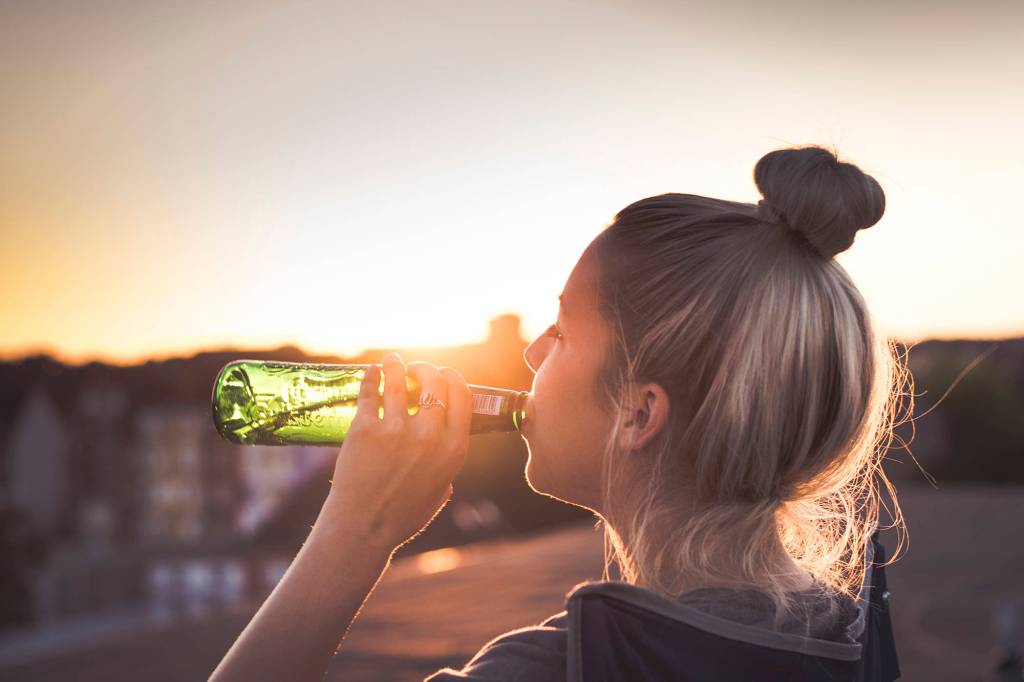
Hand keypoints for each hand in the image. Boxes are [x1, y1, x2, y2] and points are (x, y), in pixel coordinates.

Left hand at [321, 353, 471, 552]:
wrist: (363, 529)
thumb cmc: (402, 516)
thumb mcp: (440, 490)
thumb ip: (447, 465)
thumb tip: (446, 445)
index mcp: (453, 450)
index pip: (463, 397)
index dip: (454, 378)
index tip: (446, 373)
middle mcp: (430, 436)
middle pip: (435, 383)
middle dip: (427, 369)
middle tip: (418, 368)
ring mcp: (396, 430)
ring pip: (399, 381)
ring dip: (397, 365)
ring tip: (393, 360)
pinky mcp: (365, 429)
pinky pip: (370, 393)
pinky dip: (371, 377)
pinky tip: (372, 372)